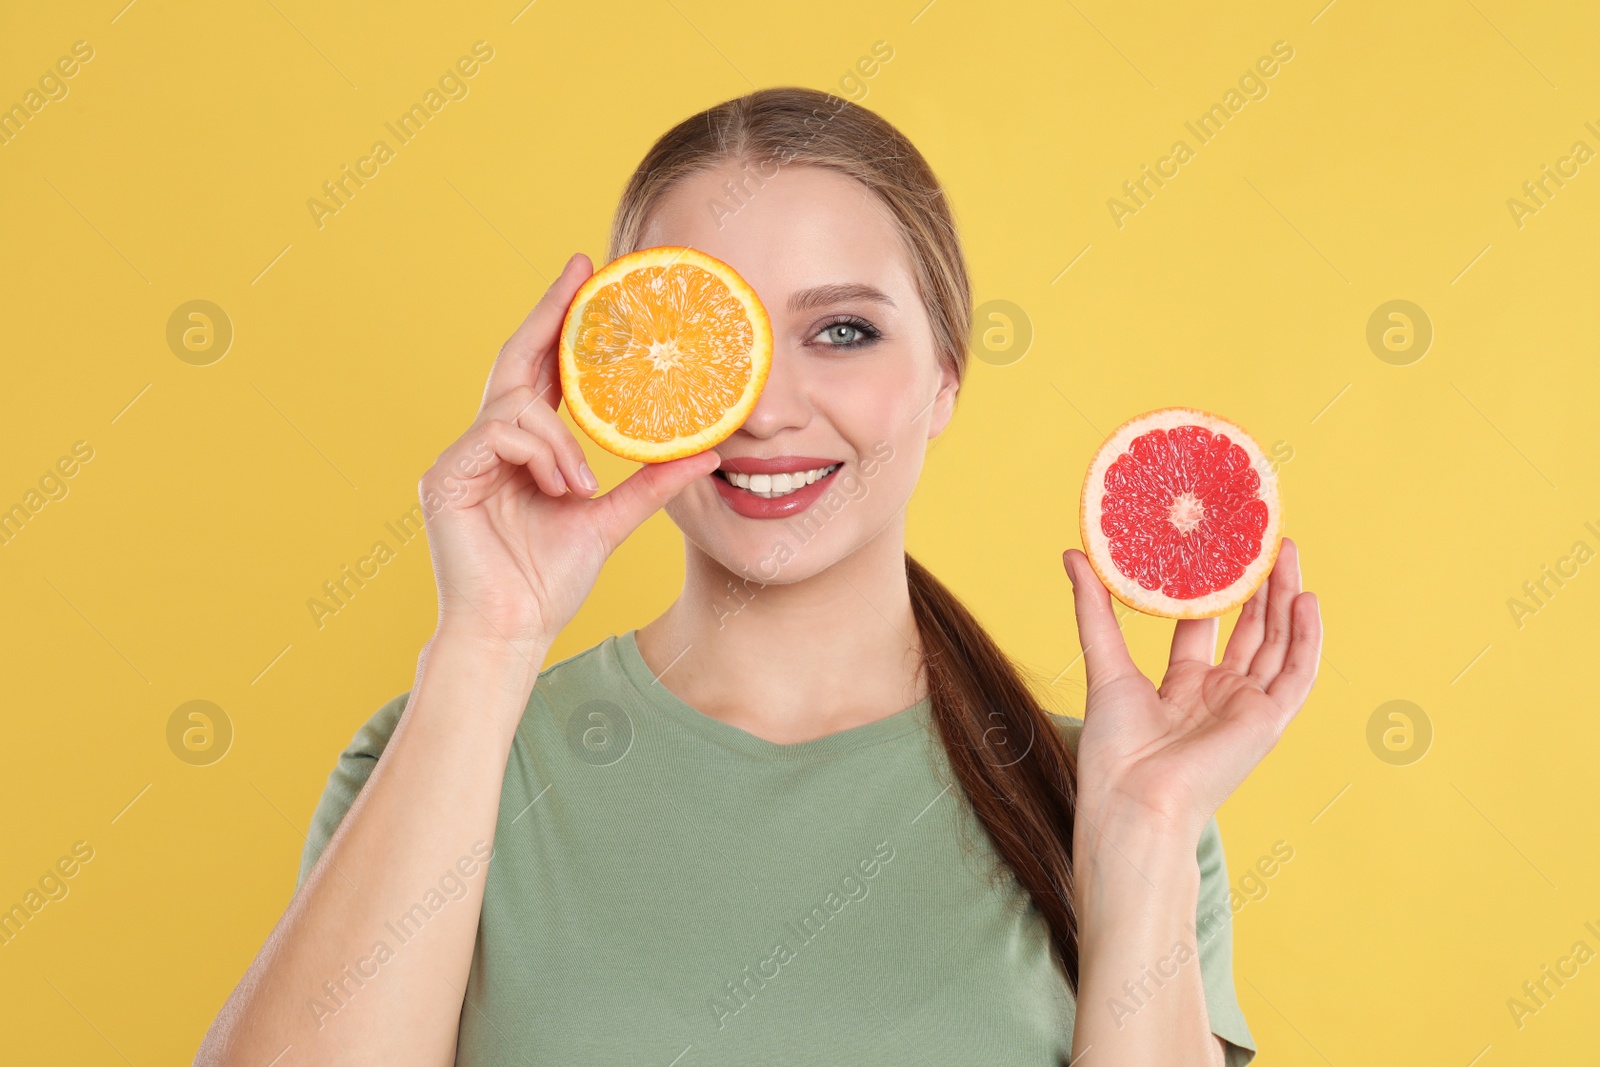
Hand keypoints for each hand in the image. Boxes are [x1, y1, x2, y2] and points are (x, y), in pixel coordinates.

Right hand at [419, 253, 721, 659]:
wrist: (511, 632)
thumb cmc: (548, 583)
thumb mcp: (610, 521)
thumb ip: (650, 484)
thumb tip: (706, 453)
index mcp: (521, 448)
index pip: (540, 371)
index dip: (561, 324)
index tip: (588, 279)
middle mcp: (486, 444)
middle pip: (516, 359)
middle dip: (549, 312)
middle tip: (581, 272)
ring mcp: (461, 457)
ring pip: (516, 402)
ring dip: (561, 438)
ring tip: (580, 486)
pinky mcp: (445, 476)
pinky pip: (501, 432)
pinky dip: (543, 454)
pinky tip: (562, 489)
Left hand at [1061, 537, 1321, 842]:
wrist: (1134, 801)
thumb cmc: (1114, 749)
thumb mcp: (1105, 665)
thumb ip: (1094, 610)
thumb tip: (1072, 556)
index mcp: (1180, 689)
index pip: (1202, 629)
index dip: (1210, 591)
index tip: (1210, 549)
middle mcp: (1218, 697)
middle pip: (1246, 631)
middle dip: (1256, 586)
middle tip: (1258, 540)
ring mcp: (1245, 709)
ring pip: (1276, 644)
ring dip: (1284, 598)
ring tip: (1285, 551)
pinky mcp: (1267, 721)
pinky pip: (1296, 674)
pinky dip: (1306, 637)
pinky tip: (1306, 598)